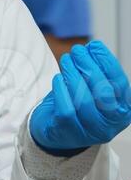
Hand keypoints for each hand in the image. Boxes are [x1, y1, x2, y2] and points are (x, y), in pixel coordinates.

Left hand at [29, 40, 130, 154]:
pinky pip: (67, 109)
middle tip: (77, 50)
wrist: (56, 132)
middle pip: (103, 91)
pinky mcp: (69, 134)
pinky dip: (61, 90)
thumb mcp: (94, 90)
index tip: (95, 45)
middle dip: (89, 66)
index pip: (119, 83)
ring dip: (73, 75)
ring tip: (66, 60)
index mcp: (123, 111)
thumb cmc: (79, 106)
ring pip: (84, 100)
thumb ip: (98, 72)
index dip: (107, 62)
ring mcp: (90, 132)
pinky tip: (58, 78)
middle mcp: (110, 125)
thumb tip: (92, 48)